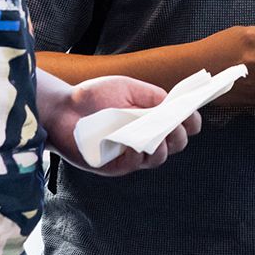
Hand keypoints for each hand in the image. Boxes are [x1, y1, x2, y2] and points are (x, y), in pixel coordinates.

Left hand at [41, 74, 200, 176]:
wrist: (62, 108)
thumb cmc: (94, 97)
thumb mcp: (127, 88)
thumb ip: (152, 96)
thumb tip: (175, 103)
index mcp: (152, 119)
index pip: (180, 125)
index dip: (191, 122)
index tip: (192, 114)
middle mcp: (145, 138)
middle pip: (176, 144)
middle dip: (181, 135)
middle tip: (177, 125)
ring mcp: (131, 154)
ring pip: (158, 158)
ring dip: (164, 148)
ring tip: (161, 137)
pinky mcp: (114, 166)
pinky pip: (133, 165)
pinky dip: (138, 156)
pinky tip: (137, 147)